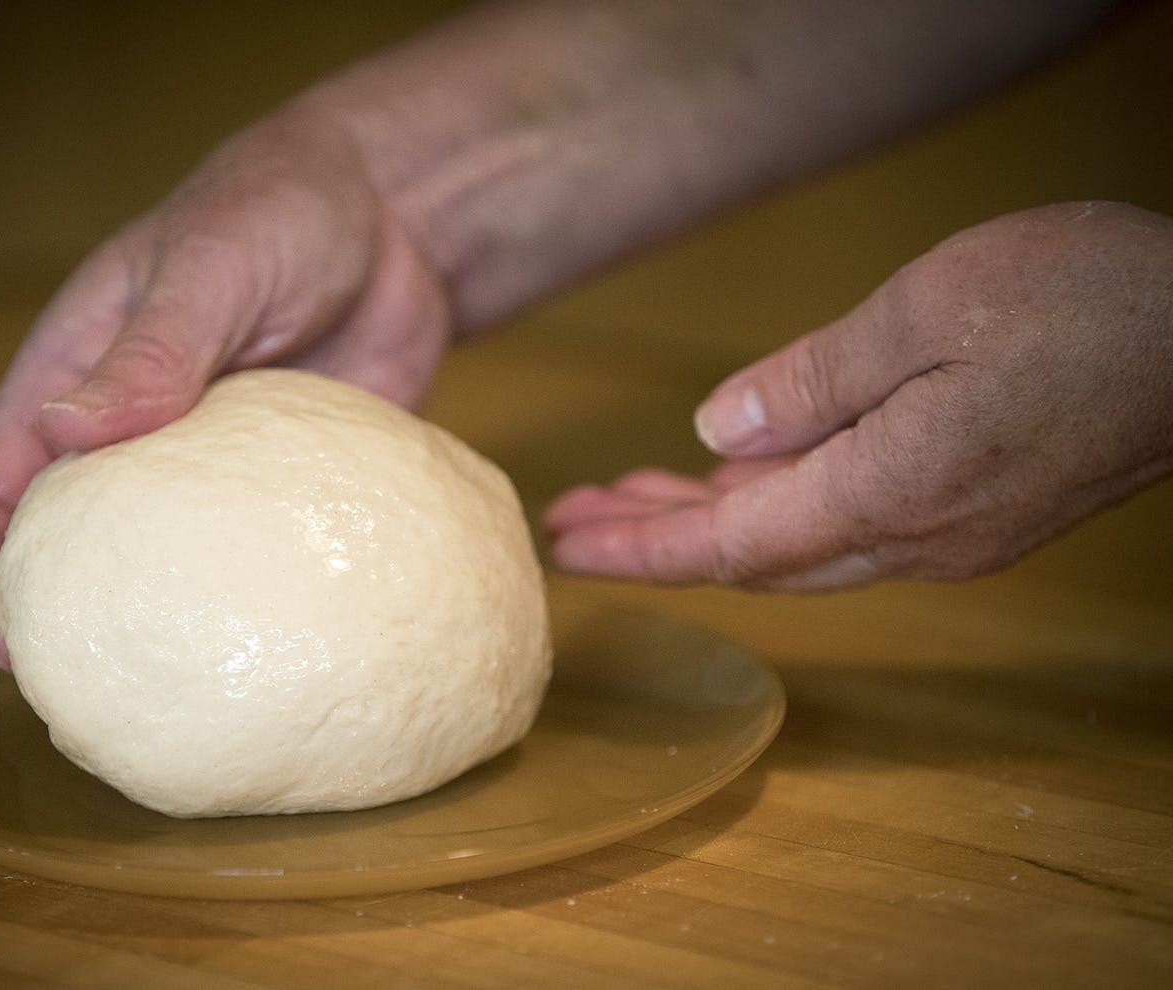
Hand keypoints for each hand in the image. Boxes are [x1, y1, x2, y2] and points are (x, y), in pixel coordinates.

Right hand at [0, 113, 450, 665]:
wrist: (399, 214)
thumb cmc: (281, 210)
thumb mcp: (210, 267)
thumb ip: (149, 350)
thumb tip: (64, 433)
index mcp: (79, 368)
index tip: (11, 647)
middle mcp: (136, 425)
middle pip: (74, 538)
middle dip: (69, 615)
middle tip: (95, 700)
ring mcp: (214, 455)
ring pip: (170, 555)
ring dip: (169, 618)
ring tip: (190, 692)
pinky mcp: (286, 472)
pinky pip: (261, 543)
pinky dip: (259, 592)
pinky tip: (284, 641)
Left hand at [546, 201, 1172, 588]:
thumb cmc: (1089, 305)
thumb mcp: (928, 310)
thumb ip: (811, 380)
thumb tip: (715, 432)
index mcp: (883, 493)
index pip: (725, 544)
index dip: (637, 547)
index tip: (563, 545)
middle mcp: (910, 538)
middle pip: (751, 554)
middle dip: (656, 535)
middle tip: (576, 518)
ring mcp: (950, 534)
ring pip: (798, 542)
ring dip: (713, 520)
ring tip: (634, 492)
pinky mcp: (978, 511)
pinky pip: (850, 524)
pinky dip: (779, 504)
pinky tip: (745, 475)